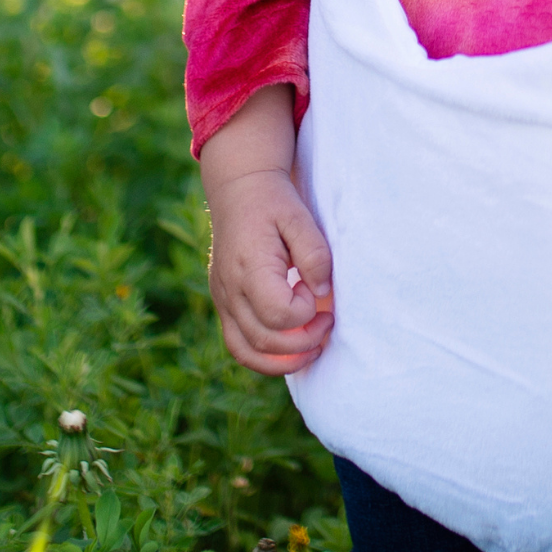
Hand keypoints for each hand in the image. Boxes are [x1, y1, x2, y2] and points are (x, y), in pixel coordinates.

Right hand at [201, 85, 333, 375]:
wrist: (239, 190)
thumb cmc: (274, 203)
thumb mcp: (300, 217)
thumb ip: (314, 254)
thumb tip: (322, 293)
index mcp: (249, 268)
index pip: (279, 314)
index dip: (306, 311)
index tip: (315, 288)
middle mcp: (230, 289)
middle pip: (265, 341)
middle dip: (304, 341)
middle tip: (329, 321)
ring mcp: (223, 300)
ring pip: (247, 352)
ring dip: (284, 360)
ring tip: (313, 347)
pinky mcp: (224, 304)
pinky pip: (239, 345)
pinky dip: (264, 357)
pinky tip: (291, 348)